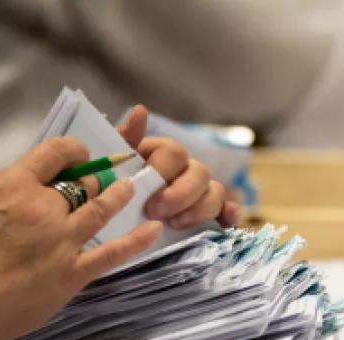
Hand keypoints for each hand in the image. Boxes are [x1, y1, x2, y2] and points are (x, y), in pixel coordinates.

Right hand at [0, 138, 162, 339]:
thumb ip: (2, 190)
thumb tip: (28, 182)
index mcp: (13, 186)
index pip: (56, 152)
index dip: (74, 150)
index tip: (79, 155)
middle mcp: (43, 208)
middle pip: (83, 182)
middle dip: (93, 179)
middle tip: (101, 180)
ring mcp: (62, 241)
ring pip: (101, 208)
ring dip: (119, 196)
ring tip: (132, 189)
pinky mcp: (72, 273)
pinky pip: (112, 252)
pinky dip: (136, 240)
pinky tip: (153, 229)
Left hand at [117, 105, 240, 229]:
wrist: (116, 222)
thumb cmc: (116, 189)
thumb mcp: (113, 164)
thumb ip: (124, 140)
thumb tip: (140, 110)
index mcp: (163, 154)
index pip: (175, 152)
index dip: (162, 172)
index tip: (144, 197)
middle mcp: (185, 170)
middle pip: (201, 172)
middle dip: (181, 195)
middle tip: (156, 212)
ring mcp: (200, 192)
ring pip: (216, 192)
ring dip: (199, 209)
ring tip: (174, 225)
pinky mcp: (210, 214)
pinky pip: (228, 210)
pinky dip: (229, 214)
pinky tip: (225, 220)